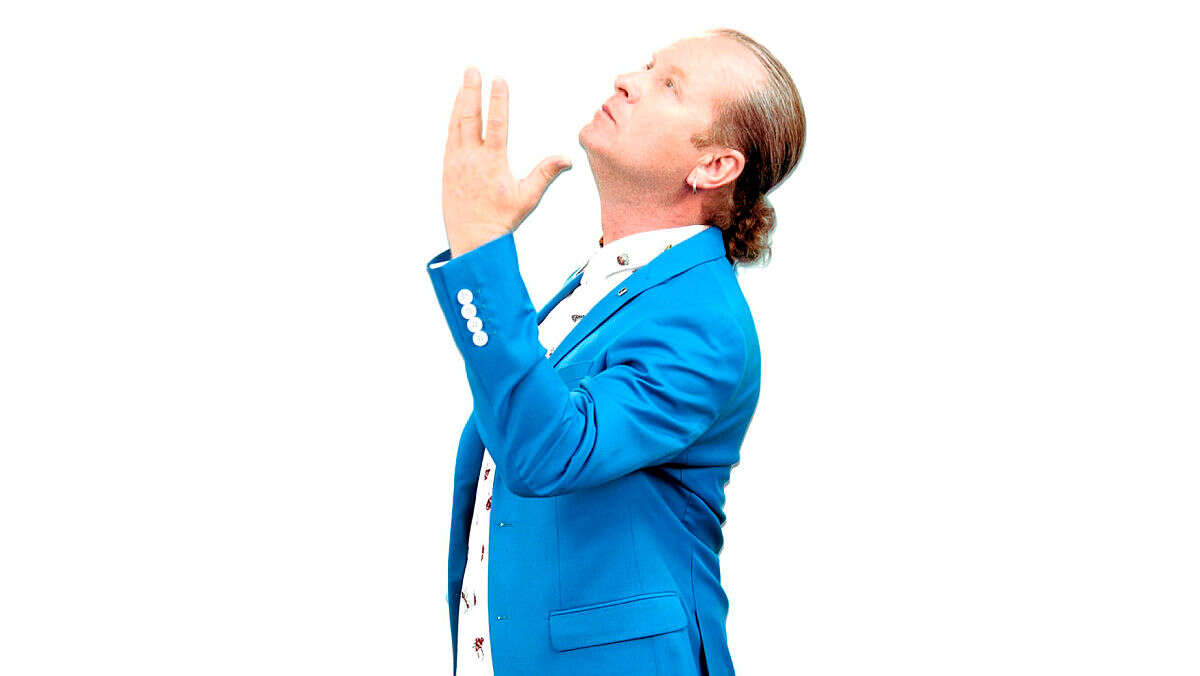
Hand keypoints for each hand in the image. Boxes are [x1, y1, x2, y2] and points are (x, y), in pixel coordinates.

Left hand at [442, 66, 571, 257]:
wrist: (472, 240)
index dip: (498, 99)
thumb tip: (567, 158)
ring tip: (464, 83)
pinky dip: (453, 120)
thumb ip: (545, 173)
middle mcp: (471, 158)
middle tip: (472, 70)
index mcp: (492, 162)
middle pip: (470, 116)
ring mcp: (456, 162)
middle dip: (472, 91)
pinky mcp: (447, 168)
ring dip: (460, 101)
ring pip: (457, 124)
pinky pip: (450, 137)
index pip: (496, 123)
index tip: (498, 80)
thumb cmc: (500, 220)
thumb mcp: (527, 198)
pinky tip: (456, 111)